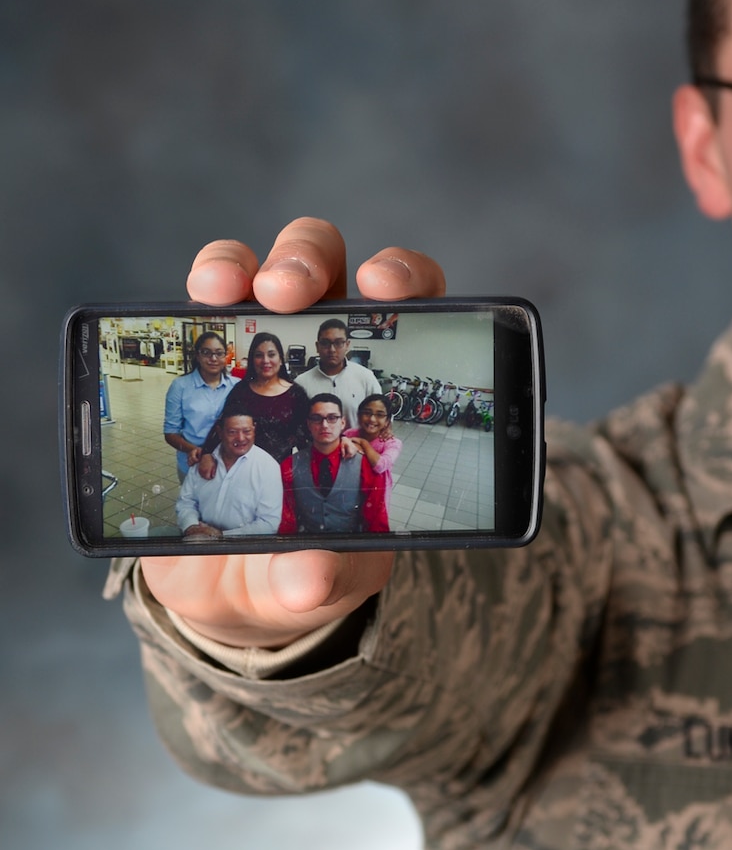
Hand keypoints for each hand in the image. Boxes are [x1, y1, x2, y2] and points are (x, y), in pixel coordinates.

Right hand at [140, 219, 444, 648]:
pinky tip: (198, 306)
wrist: (233, 588)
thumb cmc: (301, 571)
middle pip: (333, 274)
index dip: (408, 281)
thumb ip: (323, 572)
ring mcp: (266, 358)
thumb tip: (307, 576)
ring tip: (225, 291)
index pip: (415, 314)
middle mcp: (325, 366)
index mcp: (375, 402)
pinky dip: (207, 286)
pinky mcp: (211, 365)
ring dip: (248, 264)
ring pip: (266, 270)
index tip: (384, 287)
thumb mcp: (324, 581)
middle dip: (310, 262)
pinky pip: (211, 304)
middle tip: (286, 290)